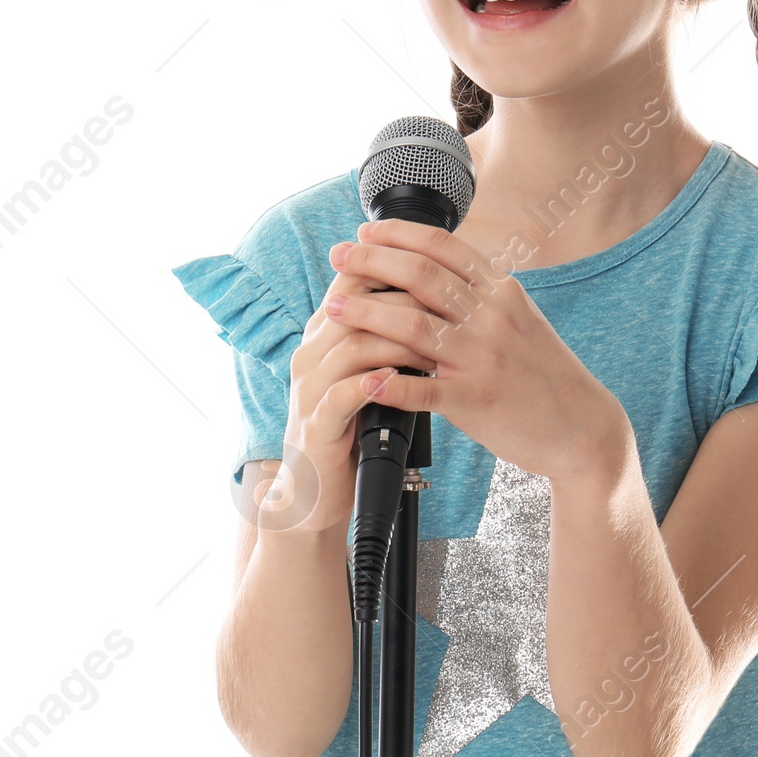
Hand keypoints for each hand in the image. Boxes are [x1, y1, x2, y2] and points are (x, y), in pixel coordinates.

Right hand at [274, 260, 443, 534]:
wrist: (315, 489)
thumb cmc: (352, 426)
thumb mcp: (366, 372)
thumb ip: (385, 336)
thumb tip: (432, 300)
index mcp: (324, 333)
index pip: (353, 280)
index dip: (392, 267)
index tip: (438, 271)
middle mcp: (312, 352)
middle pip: (355, 304)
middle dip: (405, 301)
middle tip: (447, 308)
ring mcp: (310, 387)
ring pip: (352, 346)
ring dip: (398, 343)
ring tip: (435, 349)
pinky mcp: (316, 424)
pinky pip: (340, 396)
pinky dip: (372, 385)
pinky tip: (397, 381)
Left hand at [324, 218, 631, 483]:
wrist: (582, 425)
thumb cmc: (543, 372)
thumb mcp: (519, 318)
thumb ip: (480, 293)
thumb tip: (436, 267)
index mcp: (501, 291)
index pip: (444, 248)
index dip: (400, 235)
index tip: (366, 231)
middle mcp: (492, 316)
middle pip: (421, 276)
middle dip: (372, 262)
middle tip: (338, 256)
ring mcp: (483, 358)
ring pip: (413, 326)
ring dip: (366, 313)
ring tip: (333, 307)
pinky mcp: (476, 399)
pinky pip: (424, 390)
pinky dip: (390, 385)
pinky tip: (362, 381)